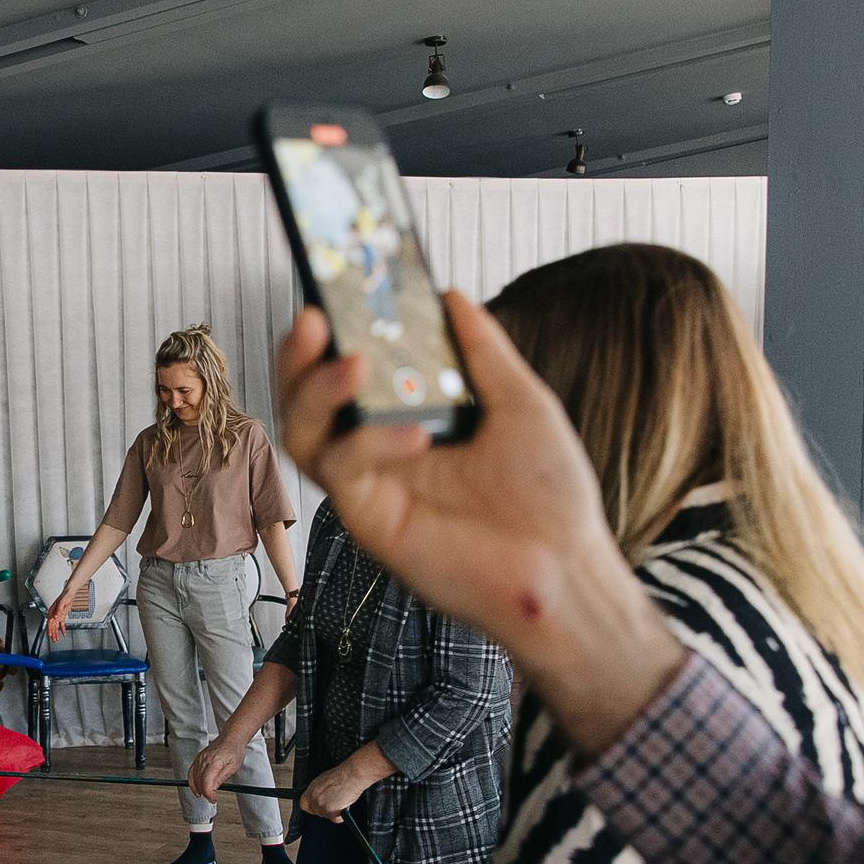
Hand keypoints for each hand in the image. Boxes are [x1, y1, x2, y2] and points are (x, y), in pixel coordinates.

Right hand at [44, 593, 72, 641]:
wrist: (70, 593)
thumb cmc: (65, 596)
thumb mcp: (61, 603)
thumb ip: (58, 611)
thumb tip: (55, 617)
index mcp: (52, 611)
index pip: (50, 622)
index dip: (50, 629)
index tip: (50, 635)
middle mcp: (54, 614)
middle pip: (53, 626)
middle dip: (53, 633)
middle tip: (54, 640)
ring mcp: (58, 615)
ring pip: (56, 626)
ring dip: (57, 633)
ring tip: (57, 639)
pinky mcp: (62, 615)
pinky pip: (62, 624)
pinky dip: (62, 629)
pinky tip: (63, 633)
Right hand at [188, 736, 244, 803]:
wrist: (231, 737)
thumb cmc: (234, 749)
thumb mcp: (233, 766)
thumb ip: (221, 778)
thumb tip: (213, 789)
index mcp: (215, 761)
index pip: (207, 781)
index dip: (208, 793)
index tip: (213, 799)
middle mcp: (204, 759)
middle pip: (199, 780)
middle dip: (205, 792)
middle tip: (212, 798)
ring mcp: (200, 758)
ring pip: (194, 777)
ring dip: (198, 788)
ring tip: (206, 795)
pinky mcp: (198, 758)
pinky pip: (191, 772)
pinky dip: (192, 782)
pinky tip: (197, 788)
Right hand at [273, 295, 684, 755]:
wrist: (566, 570)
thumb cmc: (549, 497)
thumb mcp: (522, 403)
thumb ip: (482, 351)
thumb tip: (450, 296)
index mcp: (408, 419)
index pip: (348, 370)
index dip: (332, 333)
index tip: (334, 293)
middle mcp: (377, 451)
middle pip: (304, 399)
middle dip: (298, 356)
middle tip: (313, 317)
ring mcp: (370, 487)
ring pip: (302, 434)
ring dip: (315, 391)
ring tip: (351, 362)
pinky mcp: (370, 522)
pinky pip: (342, 471)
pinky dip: (369, 442)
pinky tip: (414, 435)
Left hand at [300, 745, 391, 819]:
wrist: (352, 774)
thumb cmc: (343, 776)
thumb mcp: (325, 781)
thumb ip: (319, 791)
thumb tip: (321, 798)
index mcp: (312, 789)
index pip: (304, 805)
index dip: (312, 808)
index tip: (318, 807)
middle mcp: (314, 797)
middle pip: (316, 812)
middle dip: (326, 810)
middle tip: (335, 802)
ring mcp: (321, 804)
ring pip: (327, 816)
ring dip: (335, 812)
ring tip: (341, 801)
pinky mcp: (330, 810)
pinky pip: (336, 819)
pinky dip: (341, 816)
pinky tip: (344, 807)